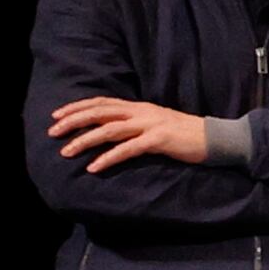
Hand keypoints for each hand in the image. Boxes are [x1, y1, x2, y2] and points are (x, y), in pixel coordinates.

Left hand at [48, 95, 211, 173]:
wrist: (216, 138)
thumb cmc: (185, 135)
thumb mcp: (156, 123)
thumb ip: (135, 124)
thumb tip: (111, 131)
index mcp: (139, 106)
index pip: (101, 102)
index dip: (77, 107)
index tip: (56, 115)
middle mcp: (141, 112)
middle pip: (99, 112)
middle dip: (72, 121)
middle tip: (52, 132)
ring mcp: (150, 125)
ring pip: (108, 129)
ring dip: (84, 140)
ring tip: (66, 152)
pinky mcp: (158, 140)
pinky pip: (127, 149)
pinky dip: (108, 158)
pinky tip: (94, 167)